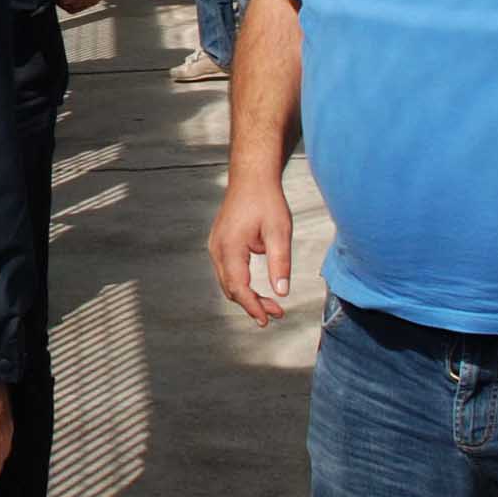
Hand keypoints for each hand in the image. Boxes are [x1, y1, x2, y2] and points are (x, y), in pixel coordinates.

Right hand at [208, 171, 293, 324]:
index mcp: (229, 247)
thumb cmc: (265, 200)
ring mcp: (216, 246)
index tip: (267, 319)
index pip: (238, 287)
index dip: (253, 306)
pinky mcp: (219, 244)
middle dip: (252, 304)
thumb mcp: (279, 232)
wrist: (251, 177)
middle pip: (230, 288)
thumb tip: (281, 291)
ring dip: (246, 296)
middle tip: (277, 313)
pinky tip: (257, 288)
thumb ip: (279, 263)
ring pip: (227, 281)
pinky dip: (241, 284)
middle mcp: (217, 249)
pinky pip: (227, 271)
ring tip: (270, 304)